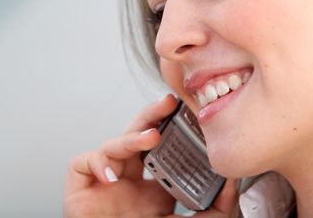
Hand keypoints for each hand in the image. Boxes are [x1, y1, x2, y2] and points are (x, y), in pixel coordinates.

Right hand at [64, 94, 237, 217]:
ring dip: (131, 138)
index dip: (170, 130)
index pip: (159, 150)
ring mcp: (104, 178)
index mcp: (148, 186)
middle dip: (151, 116)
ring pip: (112, 144)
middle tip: (169, 104)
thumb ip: (213, 209)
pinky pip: (83, 162)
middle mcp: (126, 177)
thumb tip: (231, 184)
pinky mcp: (81, 183)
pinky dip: (97, 163)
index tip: (188, 116)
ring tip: (151, 137)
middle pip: (135, 136)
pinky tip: (111, 176)